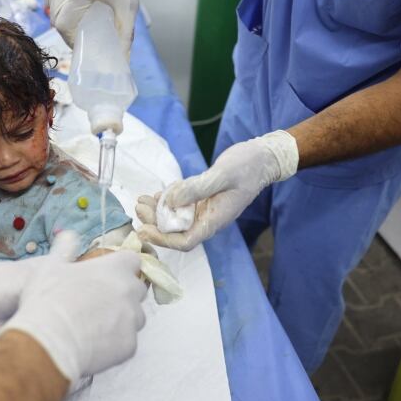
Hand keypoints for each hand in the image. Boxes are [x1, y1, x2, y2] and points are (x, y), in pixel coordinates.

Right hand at [0, 232, 146, 381]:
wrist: (48, 344)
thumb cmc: (48, 300)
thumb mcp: (51, 266)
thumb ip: (65, 248)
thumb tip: (68, 235)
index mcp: (114, 269)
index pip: (132, 261)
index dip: (121, 266)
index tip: (109, 273)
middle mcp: (129, 292)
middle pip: (136, 289)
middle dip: (122, 294)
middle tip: (97, 301)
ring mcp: (131, 320)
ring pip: (134, 317)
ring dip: (120, 318)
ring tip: (93, 325)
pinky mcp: (129, 346)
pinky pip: (126, 341)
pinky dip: (114, 342)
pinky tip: (93, 343)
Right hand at [43, 0, 137, 56]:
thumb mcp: (127, 4)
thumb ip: (124, 34)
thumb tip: (122, 62)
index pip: (64, 25)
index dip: (71, 38)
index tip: (82, 42)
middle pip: (56, 18)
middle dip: (68, 29)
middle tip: (83, 30)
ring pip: (51, 8)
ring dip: (63, 16)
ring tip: (80, 14)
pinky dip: (59, 3)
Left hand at [137, 131, 297, 250]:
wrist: (262, 158)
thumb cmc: (247, 167)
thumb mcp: (222, 175)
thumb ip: (196, 189)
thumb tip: (170, 202)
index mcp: (215, 221)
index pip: (185, 242)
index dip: (163, 239)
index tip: (144, 229)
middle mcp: (207, 219)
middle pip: (175, 232)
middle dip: (154, 223)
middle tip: (139, 206)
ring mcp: (203, 210)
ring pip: (175, 219)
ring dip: (156, 212)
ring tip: (141, 199)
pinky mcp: (201, 199)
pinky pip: (180, 205)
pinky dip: (166, 201)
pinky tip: (155, 194)